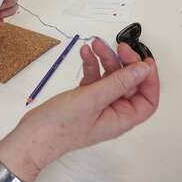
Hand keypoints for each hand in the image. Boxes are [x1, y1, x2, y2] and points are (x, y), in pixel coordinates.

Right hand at [0, 39, 159, 181]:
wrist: (31, 138)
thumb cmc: (62, 124)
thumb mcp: (92, 100)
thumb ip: (119, 82)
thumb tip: (144, 69)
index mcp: (122, 118)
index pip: (148, 100)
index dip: (150, 80)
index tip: (144, 60)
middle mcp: (114, 111)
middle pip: (129, 83)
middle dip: (124, 62)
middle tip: (119, 45)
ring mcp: (99, 103)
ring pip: (111, 76)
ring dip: (105, 59)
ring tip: (95, 43)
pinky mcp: (85, 97)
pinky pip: (94, 77)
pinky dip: (91, 64)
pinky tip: (84, 52)